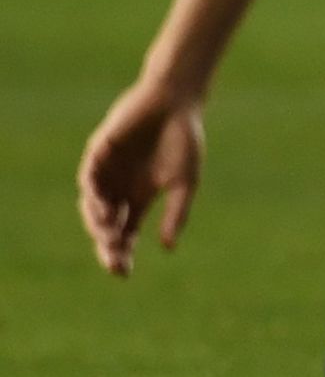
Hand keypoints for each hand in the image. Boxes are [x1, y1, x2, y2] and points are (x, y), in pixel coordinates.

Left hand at [79, 79, 204, 276]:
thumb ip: (176, 213)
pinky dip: (93, 197)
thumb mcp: (185, 182)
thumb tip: (167, 248)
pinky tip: (104, 210)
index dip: (122, 253)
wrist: (176, 102)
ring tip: (108, 238)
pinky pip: (88, 180)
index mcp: (140, 197)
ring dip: (98, 224)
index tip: (124, 274)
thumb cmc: (184, 140)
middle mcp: (119, 188)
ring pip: (92, 206)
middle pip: (106, 225)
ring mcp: (106, 172)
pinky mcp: (98, 153)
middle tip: (114, 261)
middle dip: (108, 246)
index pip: (125, 233)